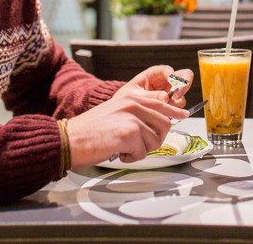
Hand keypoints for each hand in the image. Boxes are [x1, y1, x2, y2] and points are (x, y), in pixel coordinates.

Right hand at [66, 85, 188, 167]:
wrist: (70, 139)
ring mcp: (133, 117)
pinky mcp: (130, 133)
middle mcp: (134, 103)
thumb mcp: (116, 112)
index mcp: (131, 96)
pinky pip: (143, 151)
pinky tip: (118, 151)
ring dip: (142, 149)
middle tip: (137, 144)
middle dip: (155, 139)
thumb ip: (137, 112)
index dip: (174, 111)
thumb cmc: (90, 130)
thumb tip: (158, 121)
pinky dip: (132, 157)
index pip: (162, 102)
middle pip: (165, 123)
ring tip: (123, 146)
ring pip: (156, 139)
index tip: (183, 114)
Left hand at [117, 64, 194, 107]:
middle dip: (185, 84)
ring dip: (178, 101)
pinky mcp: (171, 103)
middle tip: (178, 95)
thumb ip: (149, 96)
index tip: (173, 84)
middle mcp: (165, 80)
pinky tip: (164, 114)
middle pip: (185, 75)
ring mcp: (170, 91)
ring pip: (183, 93)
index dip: (173, 76)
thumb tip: (165, 98)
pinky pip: (179, 105)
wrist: (124, 109)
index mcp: (155, 73)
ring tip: (166, 108)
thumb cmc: (127, 97)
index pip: (168, 70)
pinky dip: (175, 110)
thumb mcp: (134, 95)